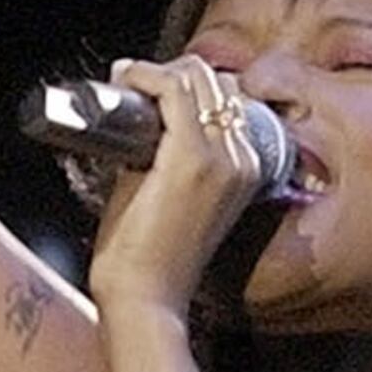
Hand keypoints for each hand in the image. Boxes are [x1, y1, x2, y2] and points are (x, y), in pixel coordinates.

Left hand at [83, 50, 280, 322]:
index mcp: (247, 169)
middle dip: (168, 74)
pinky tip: (123, 79)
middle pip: (214, 80)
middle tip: (130, 84)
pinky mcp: (191, 158)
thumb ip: (170, 156)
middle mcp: (242, 159)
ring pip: (195, 78)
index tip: (147, 87)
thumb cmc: (151, 259)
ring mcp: (221, 157)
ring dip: (153, 72)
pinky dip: (144, 75)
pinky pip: (172, 89)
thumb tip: (145, 120)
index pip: (228, 98)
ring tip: (124, 82)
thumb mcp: (174, 197)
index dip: (185, 84)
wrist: (146, 299)